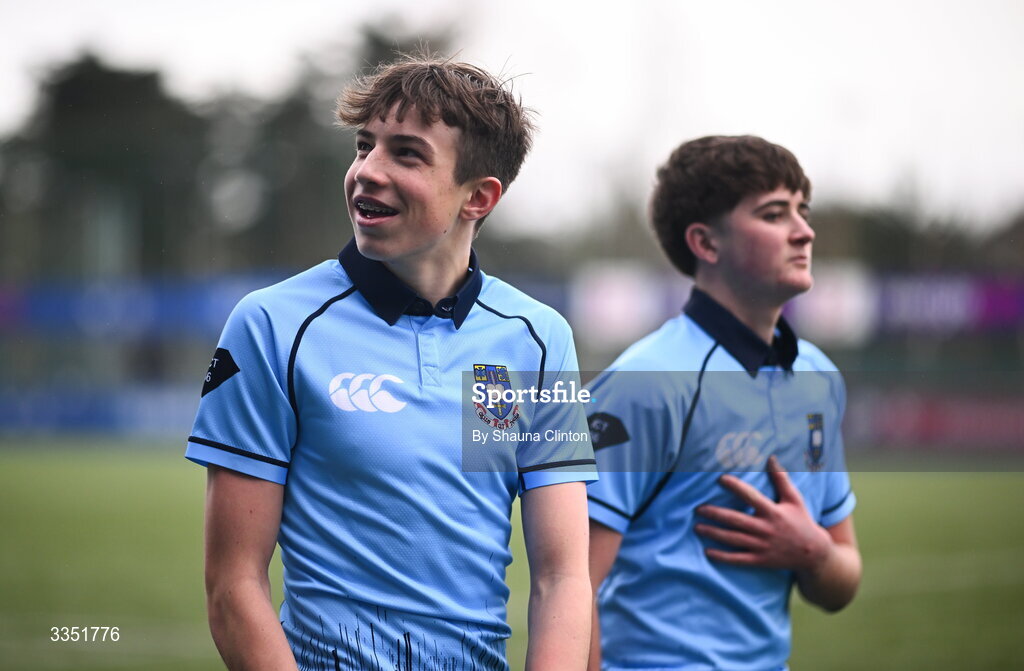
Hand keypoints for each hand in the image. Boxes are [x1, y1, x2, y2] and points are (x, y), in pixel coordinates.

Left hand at [694, 456, 831, 571]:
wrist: (814, 554)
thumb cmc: (802, 522)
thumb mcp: (794, 499)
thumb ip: (781, 479)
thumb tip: (771, 458)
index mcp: (773, 512)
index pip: (751, 496)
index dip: (735, 486)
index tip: (720, 479)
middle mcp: (766, 529)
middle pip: (736, 520)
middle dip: (715, 514)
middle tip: (698, 508)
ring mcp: (762, 546)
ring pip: (733, 539)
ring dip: (714, 533)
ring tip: (697, 527)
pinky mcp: (760, 560)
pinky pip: (738, 559)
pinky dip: (722, 556)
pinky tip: (708, 552)